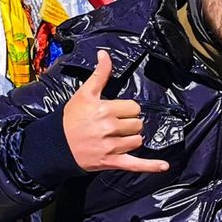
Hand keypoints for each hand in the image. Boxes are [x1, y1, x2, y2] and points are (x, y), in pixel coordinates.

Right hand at [62, 51, 171, 173]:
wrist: (56, 145)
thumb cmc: (71, 118)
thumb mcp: (84, 94)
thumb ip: (99, 74)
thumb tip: (105, 54)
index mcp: (105, 109)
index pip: (134, 107)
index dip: (127, 110)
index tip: (116, 112)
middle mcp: (110, 128)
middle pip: (137, 124)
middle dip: (129, 124)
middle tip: (114, 125)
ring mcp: (112, 146)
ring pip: (137, 140)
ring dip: (131, 139)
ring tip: (117, 138)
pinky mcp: (112, 162)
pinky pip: (135, 164)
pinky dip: (151, 166)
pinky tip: (164, 166)